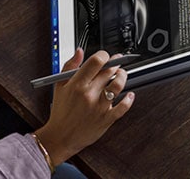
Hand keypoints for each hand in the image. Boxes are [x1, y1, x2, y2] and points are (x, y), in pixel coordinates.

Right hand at [33, 49, 133, 165]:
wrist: (61, 137)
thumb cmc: (61, 112)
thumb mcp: (59, 86)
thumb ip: (69, 66)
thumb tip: (79, 51)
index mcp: (77, 84)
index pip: (96, 61)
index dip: (104, 55)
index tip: (105, 56)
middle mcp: (89, 94)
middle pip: (109, 71)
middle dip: (115, 63)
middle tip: (117, 62)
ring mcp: (99, 107)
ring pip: (118, 85)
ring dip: (123, 77)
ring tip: (121, 74)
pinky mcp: (106, 119)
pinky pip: (122, 107)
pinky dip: (129, 100)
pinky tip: (130, 94)